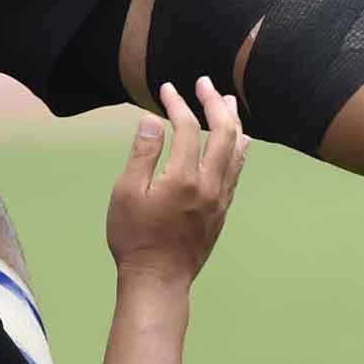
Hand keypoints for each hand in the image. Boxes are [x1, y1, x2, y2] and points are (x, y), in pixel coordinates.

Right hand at [106, 79, 250, 286]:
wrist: (158, 279)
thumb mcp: (126, 194)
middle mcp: (210, 184)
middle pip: (223, 131)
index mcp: (184, 178)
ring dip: (232, 121)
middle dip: (214, 103)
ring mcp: (221, 197)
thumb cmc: (135, 238)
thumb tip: (152, 119)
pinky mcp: (223, 209)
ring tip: (226, 101)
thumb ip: (143, 154)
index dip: (177, 104)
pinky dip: (238, 148)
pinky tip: (237, 140)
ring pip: (237, 150)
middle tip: (204, 83)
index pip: (187, 128)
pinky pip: (237, 170)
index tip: (167, 89)